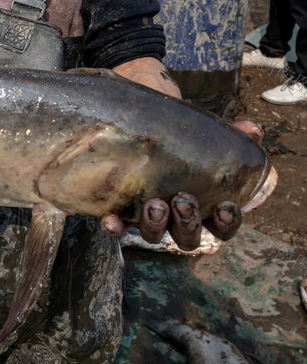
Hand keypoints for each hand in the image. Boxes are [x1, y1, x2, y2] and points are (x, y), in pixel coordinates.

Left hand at [100, 118, 264, 249]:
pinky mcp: (121, 209)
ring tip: (155, 204)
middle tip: (183, 200)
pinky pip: (118, 227)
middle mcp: (177, 218)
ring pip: (154, 235)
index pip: (222, 226)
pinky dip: (115, 226)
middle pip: (188, 237)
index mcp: (205, 206)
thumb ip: (231, 135)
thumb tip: (253, 129)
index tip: (226, 206)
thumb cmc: (183, 139)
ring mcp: (148, 216)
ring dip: (155, 225)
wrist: (144, 125)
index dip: (227, 223)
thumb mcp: (207, 136)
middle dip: (187, 223)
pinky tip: (111, 219)